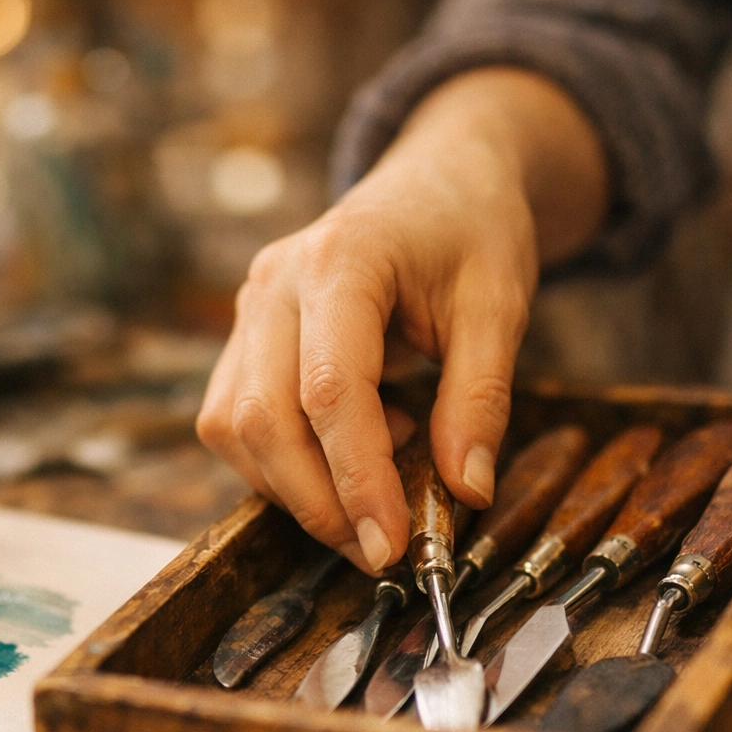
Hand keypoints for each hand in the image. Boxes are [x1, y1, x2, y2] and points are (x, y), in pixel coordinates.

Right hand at [197, 68, 605, 572]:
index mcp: (341, 261)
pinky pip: (232, 421)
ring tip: (375, 483)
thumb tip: (465, 492)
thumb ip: (479, 399)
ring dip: (292, 487)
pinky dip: (281, 462)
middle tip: (379, 551)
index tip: (391, 546)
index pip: (329, 391)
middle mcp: (275, 284)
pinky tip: (348, 450)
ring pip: (232, 428)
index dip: (356, 479)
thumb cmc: (470, 231)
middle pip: (261, 419)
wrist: (436, 179)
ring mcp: (248, 309)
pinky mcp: (243, 338)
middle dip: (317, 502)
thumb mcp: (499, 305)